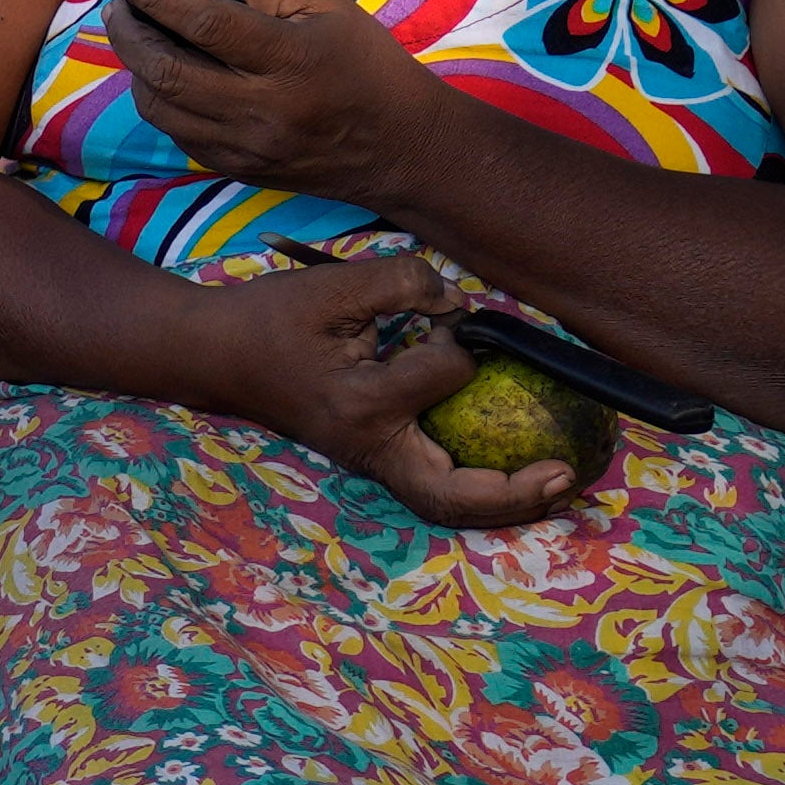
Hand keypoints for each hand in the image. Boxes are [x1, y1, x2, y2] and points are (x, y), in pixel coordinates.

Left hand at [95, 0, 453, 206]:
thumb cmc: (364, 61)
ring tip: (136, 37)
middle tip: (118, 6)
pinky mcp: (238, 169)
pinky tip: (164, 76)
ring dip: (136, 69)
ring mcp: (246, 147)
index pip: (206, 23)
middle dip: (128, 34)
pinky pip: (177, 134)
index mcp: (290, 59)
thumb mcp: (323, 5)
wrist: (401, 144)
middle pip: (167, 72)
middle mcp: (262, 109)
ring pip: (160, 108)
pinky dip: (161, 101)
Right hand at [189, 251, 591, 530]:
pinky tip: (517, 471)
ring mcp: (370, 460)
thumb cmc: (269, 318)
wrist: (214, 354)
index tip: (443, 316)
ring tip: (557, 484)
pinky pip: (435, 486)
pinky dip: (479, 488)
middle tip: (570, 474)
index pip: (442, 378)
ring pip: (446, 503)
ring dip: (506, 501)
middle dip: (515, 493)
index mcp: (360, 406)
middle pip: (451, 496)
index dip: (457, 342)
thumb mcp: (331, 284)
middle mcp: (369, 447)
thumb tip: (456, 305)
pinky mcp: (373, 456)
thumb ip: (401, 281)